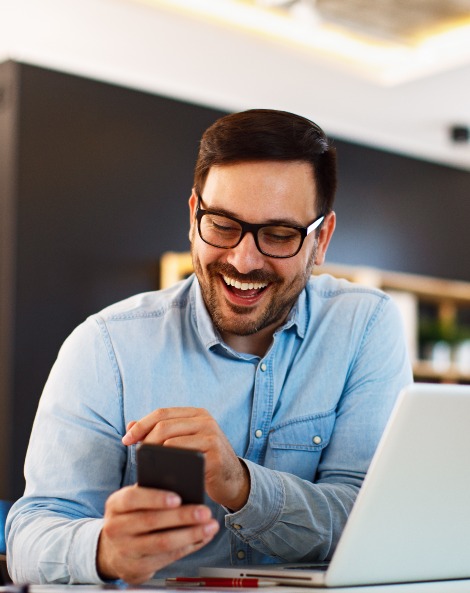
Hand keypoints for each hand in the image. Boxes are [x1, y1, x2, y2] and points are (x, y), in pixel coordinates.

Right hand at [97, 484, 218, 583]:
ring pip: (162, 542)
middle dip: (182, 516)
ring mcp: (125, 550)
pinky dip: (188, 547)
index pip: (132, 498)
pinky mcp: (136, 568)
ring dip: (190, 534)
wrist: (112, 551)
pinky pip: (167, 558)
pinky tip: (202, 538)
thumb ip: (152, 491)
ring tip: (210, 526)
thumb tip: (184, 486)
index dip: (155, 498)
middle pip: (151, 521)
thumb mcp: (135, 502)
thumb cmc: (131, 517)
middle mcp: (115, 528)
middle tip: (205, 511)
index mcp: (115, 505)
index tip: (178, 498)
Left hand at [122, 408, 249, 510]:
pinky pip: (184, 457)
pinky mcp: (214, 455)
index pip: (162, 413)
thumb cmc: (203, 459)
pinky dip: (169, 464)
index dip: (141, 425)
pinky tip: (162, 472)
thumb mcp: (184, 441)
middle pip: (164, 425)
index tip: (126, 439)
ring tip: (147, 464)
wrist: (233, 480)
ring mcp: (211, 436)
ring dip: (154, 454)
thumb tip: (129, 426)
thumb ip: (159, 432)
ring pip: (171, 441)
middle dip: (145, 440)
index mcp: (196, 413)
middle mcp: (205, 420)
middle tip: (136, 455)